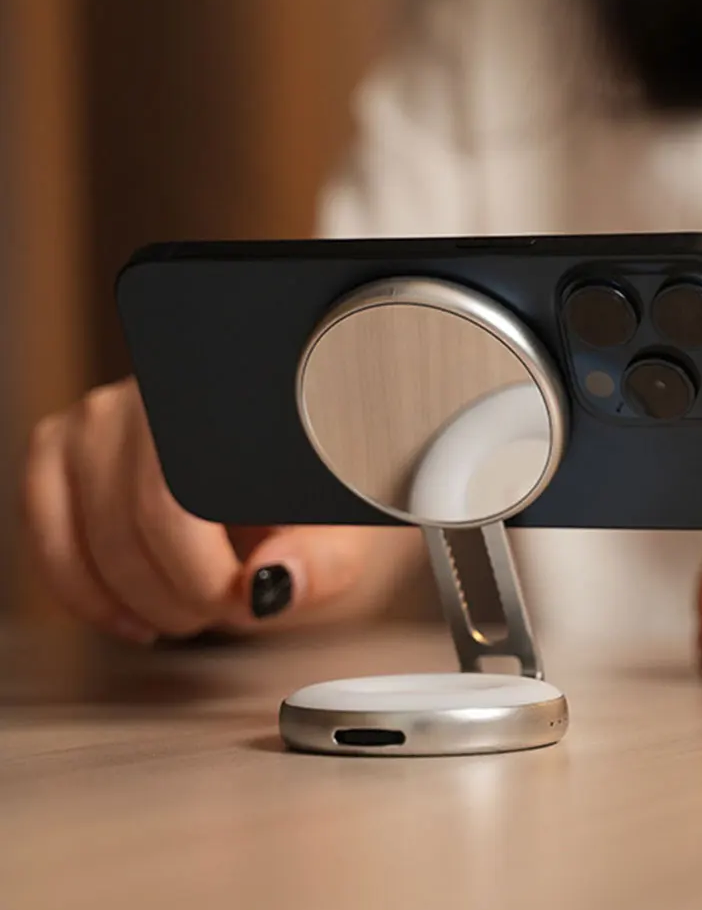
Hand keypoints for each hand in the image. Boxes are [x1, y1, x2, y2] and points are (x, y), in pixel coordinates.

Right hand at [22, 379, 421, 643]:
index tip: (252, 598)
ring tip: (195, 605)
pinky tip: (134, 613)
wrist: (305, 469)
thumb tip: (270, 584)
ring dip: (137, 599)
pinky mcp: (64, 444)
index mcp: (232, 399)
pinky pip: (46, 532)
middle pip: (127, 525)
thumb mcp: (352, 532)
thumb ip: (325, 561)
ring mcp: (100, 414)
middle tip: (232, 606)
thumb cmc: (327, 499)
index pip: (180, 505)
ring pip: (83, 536)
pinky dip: (83, 590)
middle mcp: (154, 391)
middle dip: (179, 594)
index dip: (207, 577)